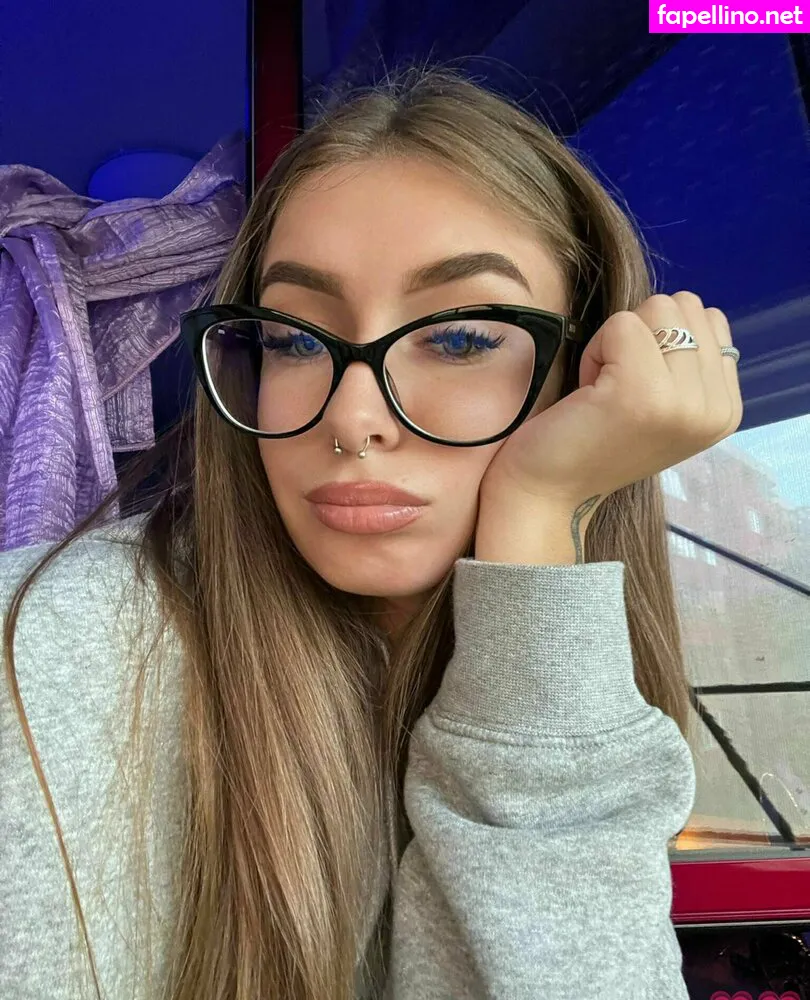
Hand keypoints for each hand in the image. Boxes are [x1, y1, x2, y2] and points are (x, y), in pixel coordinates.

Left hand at [476, 292, 742, 562]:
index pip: (710, 319)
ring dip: (618, 341)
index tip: (637, 391)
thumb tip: (683, 307)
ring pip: (657, 309)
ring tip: (603, 390)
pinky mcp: (642, 393)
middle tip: (615, 390)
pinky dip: (595, 350)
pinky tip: (588, 393)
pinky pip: (622, 324)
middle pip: (685, 306)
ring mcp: (683, 402)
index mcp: (726, 409)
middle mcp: (716, 408)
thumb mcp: (663, 405)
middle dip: (642, 336)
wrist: (547, 492)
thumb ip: (686, 362)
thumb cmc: (593, 441)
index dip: (661, 340)